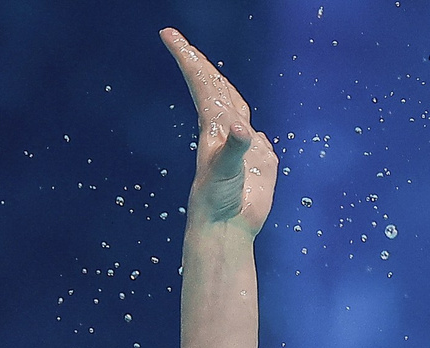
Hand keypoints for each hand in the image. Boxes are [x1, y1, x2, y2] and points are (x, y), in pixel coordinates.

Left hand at [162, 27, 273, 235]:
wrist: (226, 230)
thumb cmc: (218, 203)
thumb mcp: (226, 172)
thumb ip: (236, 149)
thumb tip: (246, 129)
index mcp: (213, 128)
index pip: (201, 84)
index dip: (187, 58)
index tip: (168, 35)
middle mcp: (226, 133)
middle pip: (214, 89)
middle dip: (198, 63)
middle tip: (179, 42)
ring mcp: (244, 147)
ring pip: (234, 108)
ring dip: (224, 88)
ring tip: (211, 72)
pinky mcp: (261, 164)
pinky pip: (259, 141)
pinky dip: (254, 130)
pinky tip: (251, 131)